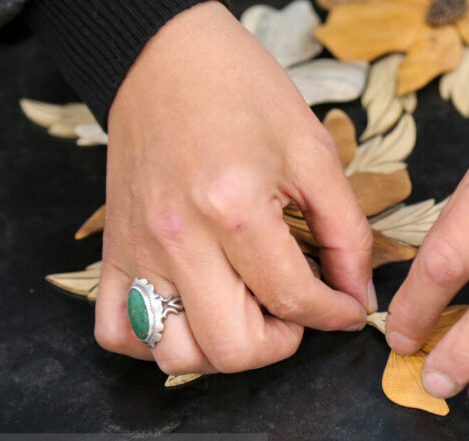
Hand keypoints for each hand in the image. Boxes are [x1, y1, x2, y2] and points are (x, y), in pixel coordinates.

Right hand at [94, 2, 375, 374]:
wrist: (165, 57)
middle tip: (295, 312)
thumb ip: (346, 231)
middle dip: (280, 344)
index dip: (333, 314)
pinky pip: (117, 331)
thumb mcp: (313, 153)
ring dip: (220, 351)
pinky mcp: (110, 251)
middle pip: (231, 347)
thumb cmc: (242, 93)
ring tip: (244, 313)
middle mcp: (179, 239)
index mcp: (234, 207)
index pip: (292, 299)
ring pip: (173, 355)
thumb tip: (358, 294)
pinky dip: (155, 340)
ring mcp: (138, 250)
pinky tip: (190, 314)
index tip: (345, 308)